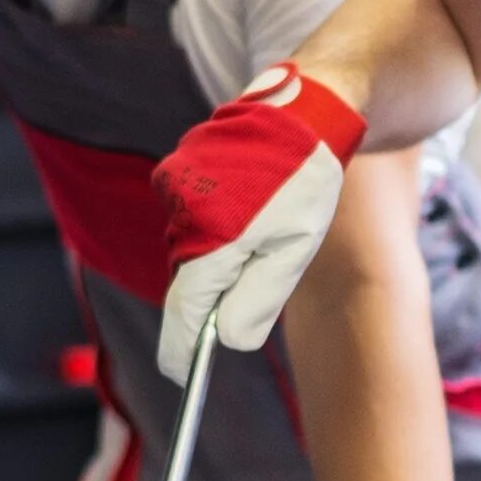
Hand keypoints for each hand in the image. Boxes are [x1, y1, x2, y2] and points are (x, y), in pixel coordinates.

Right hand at [152, 63, 365, 378]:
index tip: (179, 373)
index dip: (180, 347)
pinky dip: (213, 215)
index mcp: (211, 235)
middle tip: (258, 268)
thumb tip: (225, 339)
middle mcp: (181, 208)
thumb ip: (257, 299)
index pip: (185, 310)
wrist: (305, 107)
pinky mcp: (177, 164)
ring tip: (262, 220)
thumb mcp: (293, 249)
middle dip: (215, 286)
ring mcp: (174, 181)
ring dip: (217, 246)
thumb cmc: (307, 181)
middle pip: (188, 275)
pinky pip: (188, 209)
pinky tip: (248, 198)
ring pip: (189, 241)